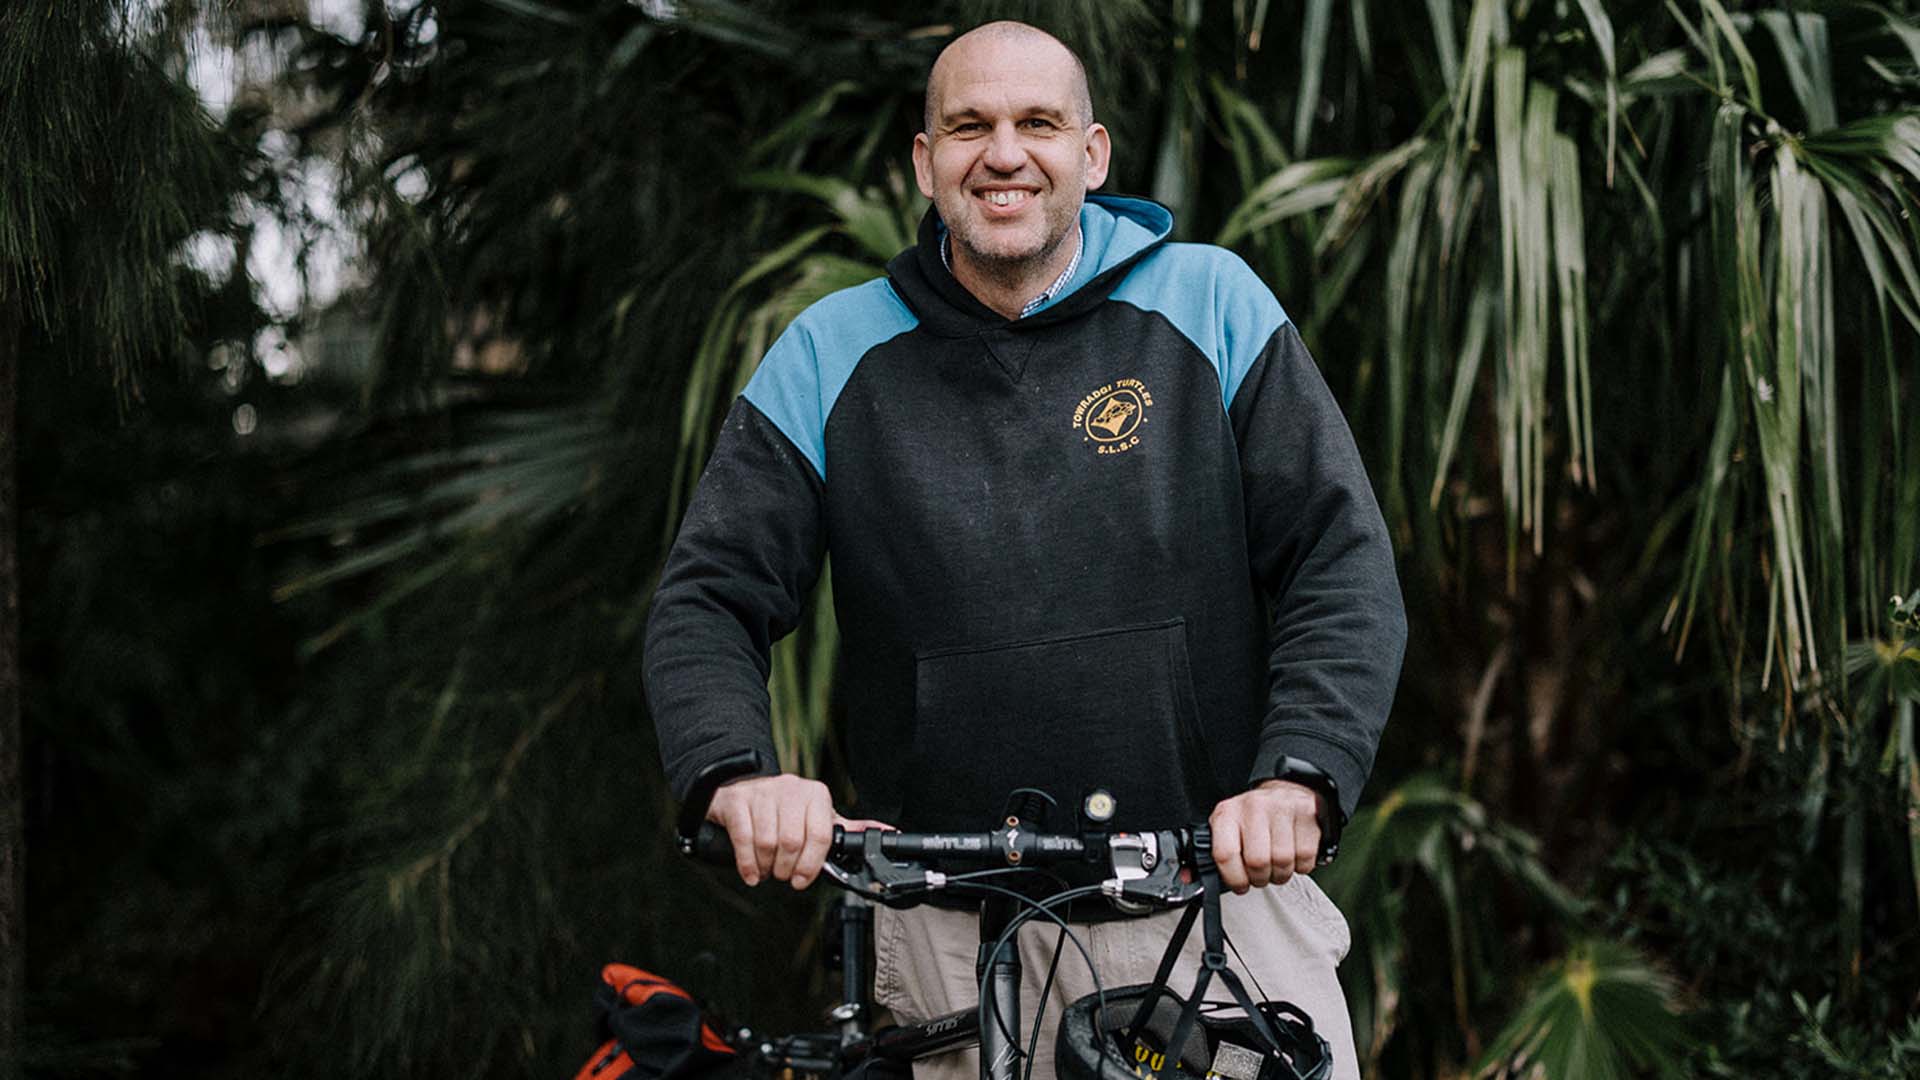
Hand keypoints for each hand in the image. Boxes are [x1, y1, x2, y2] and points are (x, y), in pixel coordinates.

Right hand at [707, 774, 891, 888]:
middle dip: (787, 869)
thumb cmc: (785, 807)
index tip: (802, 881)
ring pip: (768, 842)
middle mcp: (791, 790)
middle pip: (792, 841)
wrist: (743, 784)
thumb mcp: (818, 814)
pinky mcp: (737, 801)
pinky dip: (747, 863)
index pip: (820, 835)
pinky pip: (743, 838)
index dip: (811, 864)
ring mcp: (762, 794)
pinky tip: (752, 874)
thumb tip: (887, 833)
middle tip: (783, 876)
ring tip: (767, 872)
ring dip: (767, 867)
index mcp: (816, 795)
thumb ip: (848, 828)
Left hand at [1208, 779, 1322, 892]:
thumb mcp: (1227, 828)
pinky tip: (1294, 855)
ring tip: (1277, 865)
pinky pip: (1305, 857)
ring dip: (1281, 873)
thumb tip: (1189, 878)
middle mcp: (1254, 807)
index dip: (1233, 878)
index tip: (1240, 885)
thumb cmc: (1255, 817)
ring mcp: (1282, 808)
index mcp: (1228, 813)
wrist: (1287, 790)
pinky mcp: (1307, 814)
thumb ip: (1210, 855)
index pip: (1224, 854)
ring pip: (1282, 862)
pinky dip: (1301, 865)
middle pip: (1257, 862)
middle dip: (1260, 878)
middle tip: (1261, 874)